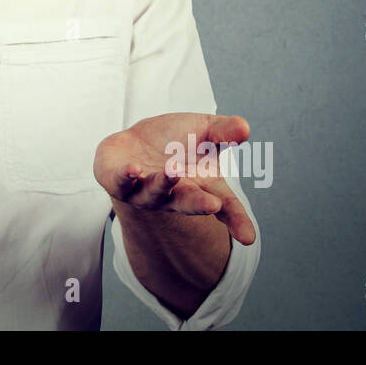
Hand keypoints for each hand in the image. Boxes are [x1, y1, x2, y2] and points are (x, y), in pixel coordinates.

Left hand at [94, 113, 256, 244]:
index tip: (248, 237)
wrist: (134, 143)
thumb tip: (244, 128)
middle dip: (199, 204)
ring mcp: (144, 191)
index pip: (224, 206)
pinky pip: (120, 182)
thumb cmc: (176, 140)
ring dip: (163, 184)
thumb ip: (224, 132)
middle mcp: (173, 195)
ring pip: (154, 194)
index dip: (237, 220)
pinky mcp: (116, 181)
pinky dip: (126, 176)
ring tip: (173, 171)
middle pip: (188, 203)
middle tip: (213, 204)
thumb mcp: (205, 131)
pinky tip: (133, 169)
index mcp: (200, 187)